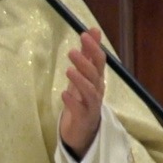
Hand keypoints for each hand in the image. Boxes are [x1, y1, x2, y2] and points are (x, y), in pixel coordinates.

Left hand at [60, 29, 106, 157]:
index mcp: (97, 80)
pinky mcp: (83, 119)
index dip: (93, 48)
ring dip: (80, 81)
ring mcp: (91, 106)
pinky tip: (64, 94)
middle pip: (95, 75)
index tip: (85, 34)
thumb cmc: (82, 100)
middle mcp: (97, 91)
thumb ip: (87, 54)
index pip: (99, 62)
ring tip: (68, 70)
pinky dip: (72, 102)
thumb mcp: (83, 75)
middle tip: (71, 51)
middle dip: (85, 63)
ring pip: (90, 92)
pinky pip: (79, 110)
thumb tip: (92, 31)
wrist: (83, 132)